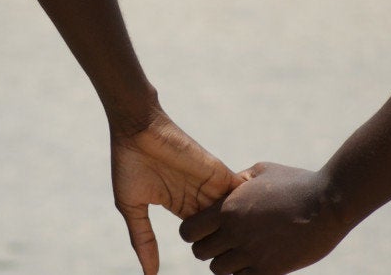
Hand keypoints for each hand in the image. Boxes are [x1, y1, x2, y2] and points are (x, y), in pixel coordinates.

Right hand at [111, 108, 243, 274]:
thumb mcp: (132, 207)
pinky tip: (260, 227)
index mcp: (180, 205)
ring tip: (256, 251)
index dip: (208, 249)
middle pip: (221, 227)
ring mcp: (210, 185)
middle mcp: (198, 196)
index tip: (219, 270)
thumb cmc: (129, 164)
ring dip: (244, 230)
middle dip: (230, 245)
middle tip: (241, 267)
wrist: (137, 129)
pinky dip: (250, 208)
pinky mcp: (219, 173)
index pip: (200, 234)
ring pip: (234, 214)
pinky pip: (241, 194)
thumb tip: (149, 274)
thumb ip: (143, 239)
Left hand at [179, 162, 349, 274]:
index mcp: (228, 208)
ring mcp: (251, 253)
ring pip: (218, 269)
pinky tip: (258, 259)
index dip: (193, 232)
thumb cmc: (297, 183)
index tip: (205, 229)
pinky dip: (244, 272)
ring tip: (243, 250)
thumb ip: (238, 181)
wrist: (328, 203)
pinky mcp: (268, 269)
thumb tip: (225, 188)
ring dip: (227, 261)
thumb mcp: (262, 171)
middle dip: (209, 247)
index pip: (188, 231)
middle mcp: (234, 232)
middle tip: (224, 241)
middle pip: (200, 253)